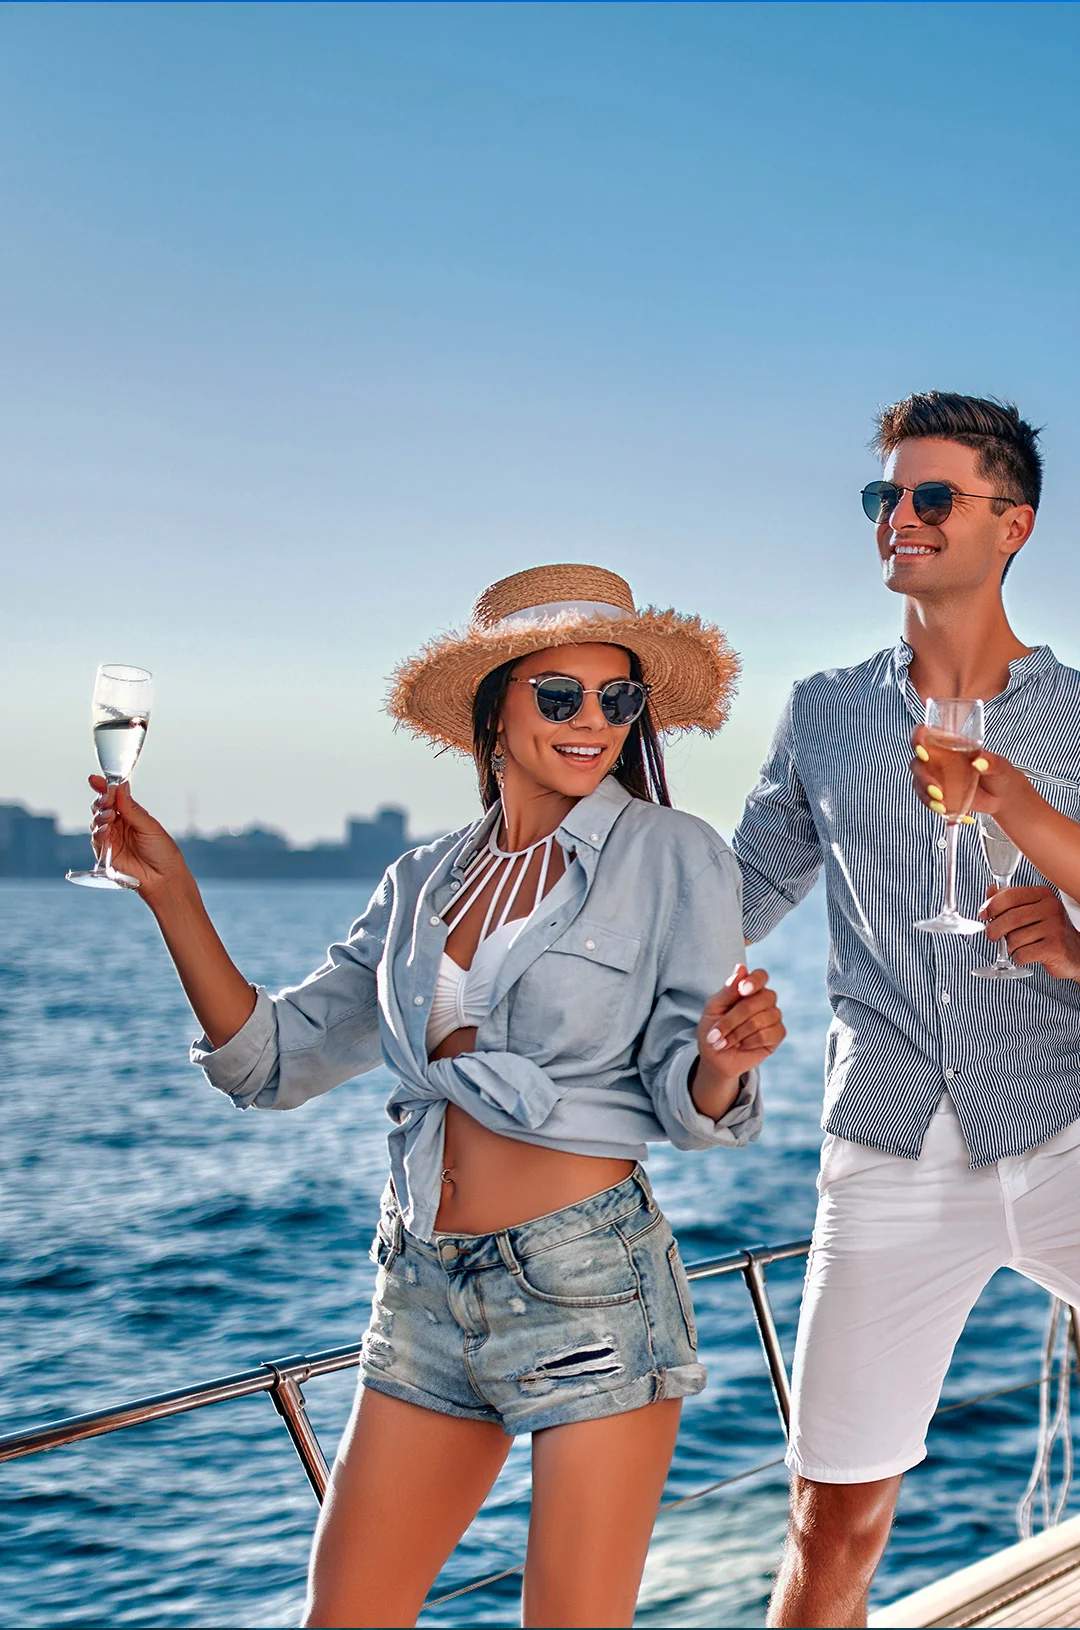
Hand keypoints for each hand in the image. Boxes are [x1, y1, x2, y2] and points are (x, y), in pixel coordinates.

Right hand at [88, 775, 189, 903]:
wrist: (163, 878)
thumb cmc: (162, 852)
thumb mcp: (149, 826)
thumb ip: (132, 809)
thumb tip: (121, 786)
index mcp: (132, 815)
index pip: (114, 797)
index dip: (104, 787)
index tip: (94, 779)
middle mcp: (119, 824)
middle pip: (102, 806)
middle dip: (101, 800)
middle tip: (107, 799)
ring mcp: (111, 838)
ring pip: (97, 820)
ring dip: (100, 815)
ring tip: (110, 816)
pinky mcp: (105, 852)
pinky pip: (96, 838)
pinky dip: (99, 832)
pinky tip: (106, 829)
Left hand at [695, 963, 785, 1083]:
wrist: (716, 1058)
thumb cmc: (713, 1029)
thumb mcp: (713, 1009)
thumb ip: (728, 990)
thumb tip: (741, 968)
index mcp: (749, 988)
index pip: (761, 976)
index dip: (754, 981)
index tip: (742, 990)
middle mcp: (764, 999)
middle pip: (761, 999)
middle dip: (734, 1018)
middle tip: (715, 1033)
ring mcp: (773, 1016)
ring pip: (761, 1019)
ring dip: (737, 1033)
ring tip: (724, 1042)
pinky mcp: (777, 1034)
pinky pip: (767, 1034)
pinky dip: (750, 1042)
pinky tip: (742, 1045)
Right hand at [910, 725, 1029, 821]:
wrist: (1002, 797)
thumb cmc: (999, 774)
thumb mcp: (1000, 765)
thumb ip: (991, 762)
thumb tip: (980, 762)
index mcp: (950, 744)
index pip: (926, 735)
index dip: (918, 739)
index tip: (923, 750)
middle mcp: (938, 759)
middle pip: (918, 762)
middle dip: (923, 776)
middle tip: (936, 789)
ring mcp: (936, 777)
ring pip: (919, 782)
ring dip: (926, 794)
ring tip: (942, 804)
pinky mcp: (937, 794)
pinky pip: (926, 798)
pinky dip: (932, 805)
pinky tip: (944, 810)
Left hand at [982, 885, 1079, 978]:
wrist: (1074, 952)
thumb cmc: (1048, 931)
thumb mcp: (1030, 911)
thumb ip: (1009, 900)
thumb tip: (990, 890)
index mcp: (1043, 895)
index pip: (1010, 895)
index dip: (991, 906)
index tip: (984, 915)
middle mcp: (1051, 908)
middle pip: (1010, 918)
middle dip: (995, 929)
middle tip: (993, 935)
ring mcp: (1055, 927)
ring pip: (1014, 939)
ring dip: (1010, 947)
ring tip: (1019, 946)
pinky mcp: (1055, 947)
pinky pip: (1022, 954)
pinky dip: (1018, 957)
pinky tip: (1026, 955)